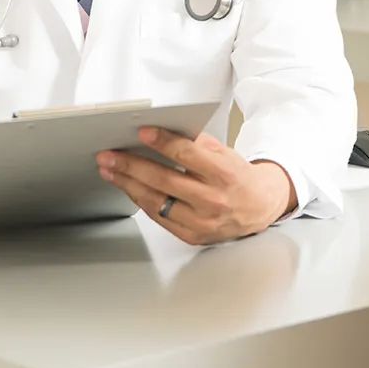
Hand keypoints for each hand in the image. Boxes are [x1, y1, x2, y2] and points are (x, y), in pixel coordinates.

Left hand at [95, 128, 297, 244]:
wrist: (258, 206)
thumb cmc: (239, 177)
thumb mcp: (226, 154)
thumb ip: (197, 145)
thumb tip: (164, 133)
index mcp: (224, 174)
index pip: (188, 154)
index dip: (163, 142)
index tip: (143, 132)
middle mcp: (212, 199)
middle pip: (164, 179)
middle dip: (131, 165)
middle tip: (110, 155)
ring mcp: (201, 221)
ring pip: (155, 201)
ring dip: (128, 184)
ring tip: (110, 171)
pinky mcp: (192, 235)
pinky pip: (159, 217)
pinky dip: (141, 201)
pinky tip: (129, 188)